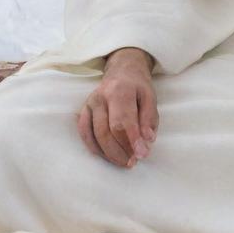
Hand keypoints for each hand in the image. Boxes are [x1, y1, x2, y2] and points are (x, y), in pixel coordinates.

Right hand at [77, 47, 158, 168]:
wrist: (122, 71)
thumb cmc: (137, 87)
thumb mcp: (150, 97)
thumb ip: (149, 119)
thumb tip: (147, 140)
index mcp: (120, 91)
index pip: (123, 120)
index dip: (132, 140)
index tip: (142, 155)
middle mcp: (101, 97)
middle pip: (106, 131)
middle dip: (121, 150)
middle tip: (133, 161)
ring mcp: (89, 104)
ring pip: (95, 135)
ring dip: (109, 153)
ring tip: (124, 161)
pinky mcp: (83, 111)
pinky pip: (84, 133)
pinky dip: (95, 148)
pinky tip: (107, 155)